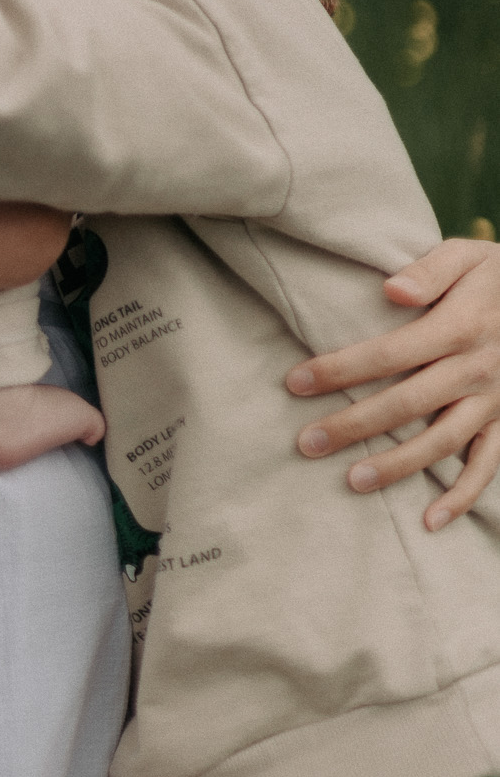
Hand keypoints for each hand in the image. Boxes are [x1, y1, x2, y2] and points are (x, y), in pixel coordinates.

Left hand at [286, 238, 499, 527]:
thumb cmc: (498, 275)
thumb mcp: (471, 255)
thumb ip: (431, 269)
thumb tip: (392, 290)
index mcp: (461, 325)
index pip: (390, 353)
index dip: (342, 370)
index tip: (296, 383)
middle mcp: (477, 369)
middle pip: (407, 404)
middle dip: (354, 426)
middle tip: (307, 444)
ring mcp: (495, 401)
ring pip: (443, 443)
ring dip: (398, 466)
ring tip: (352, 481)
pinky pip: (488, 466)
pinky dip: (462, 497)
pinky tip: (430, 520)